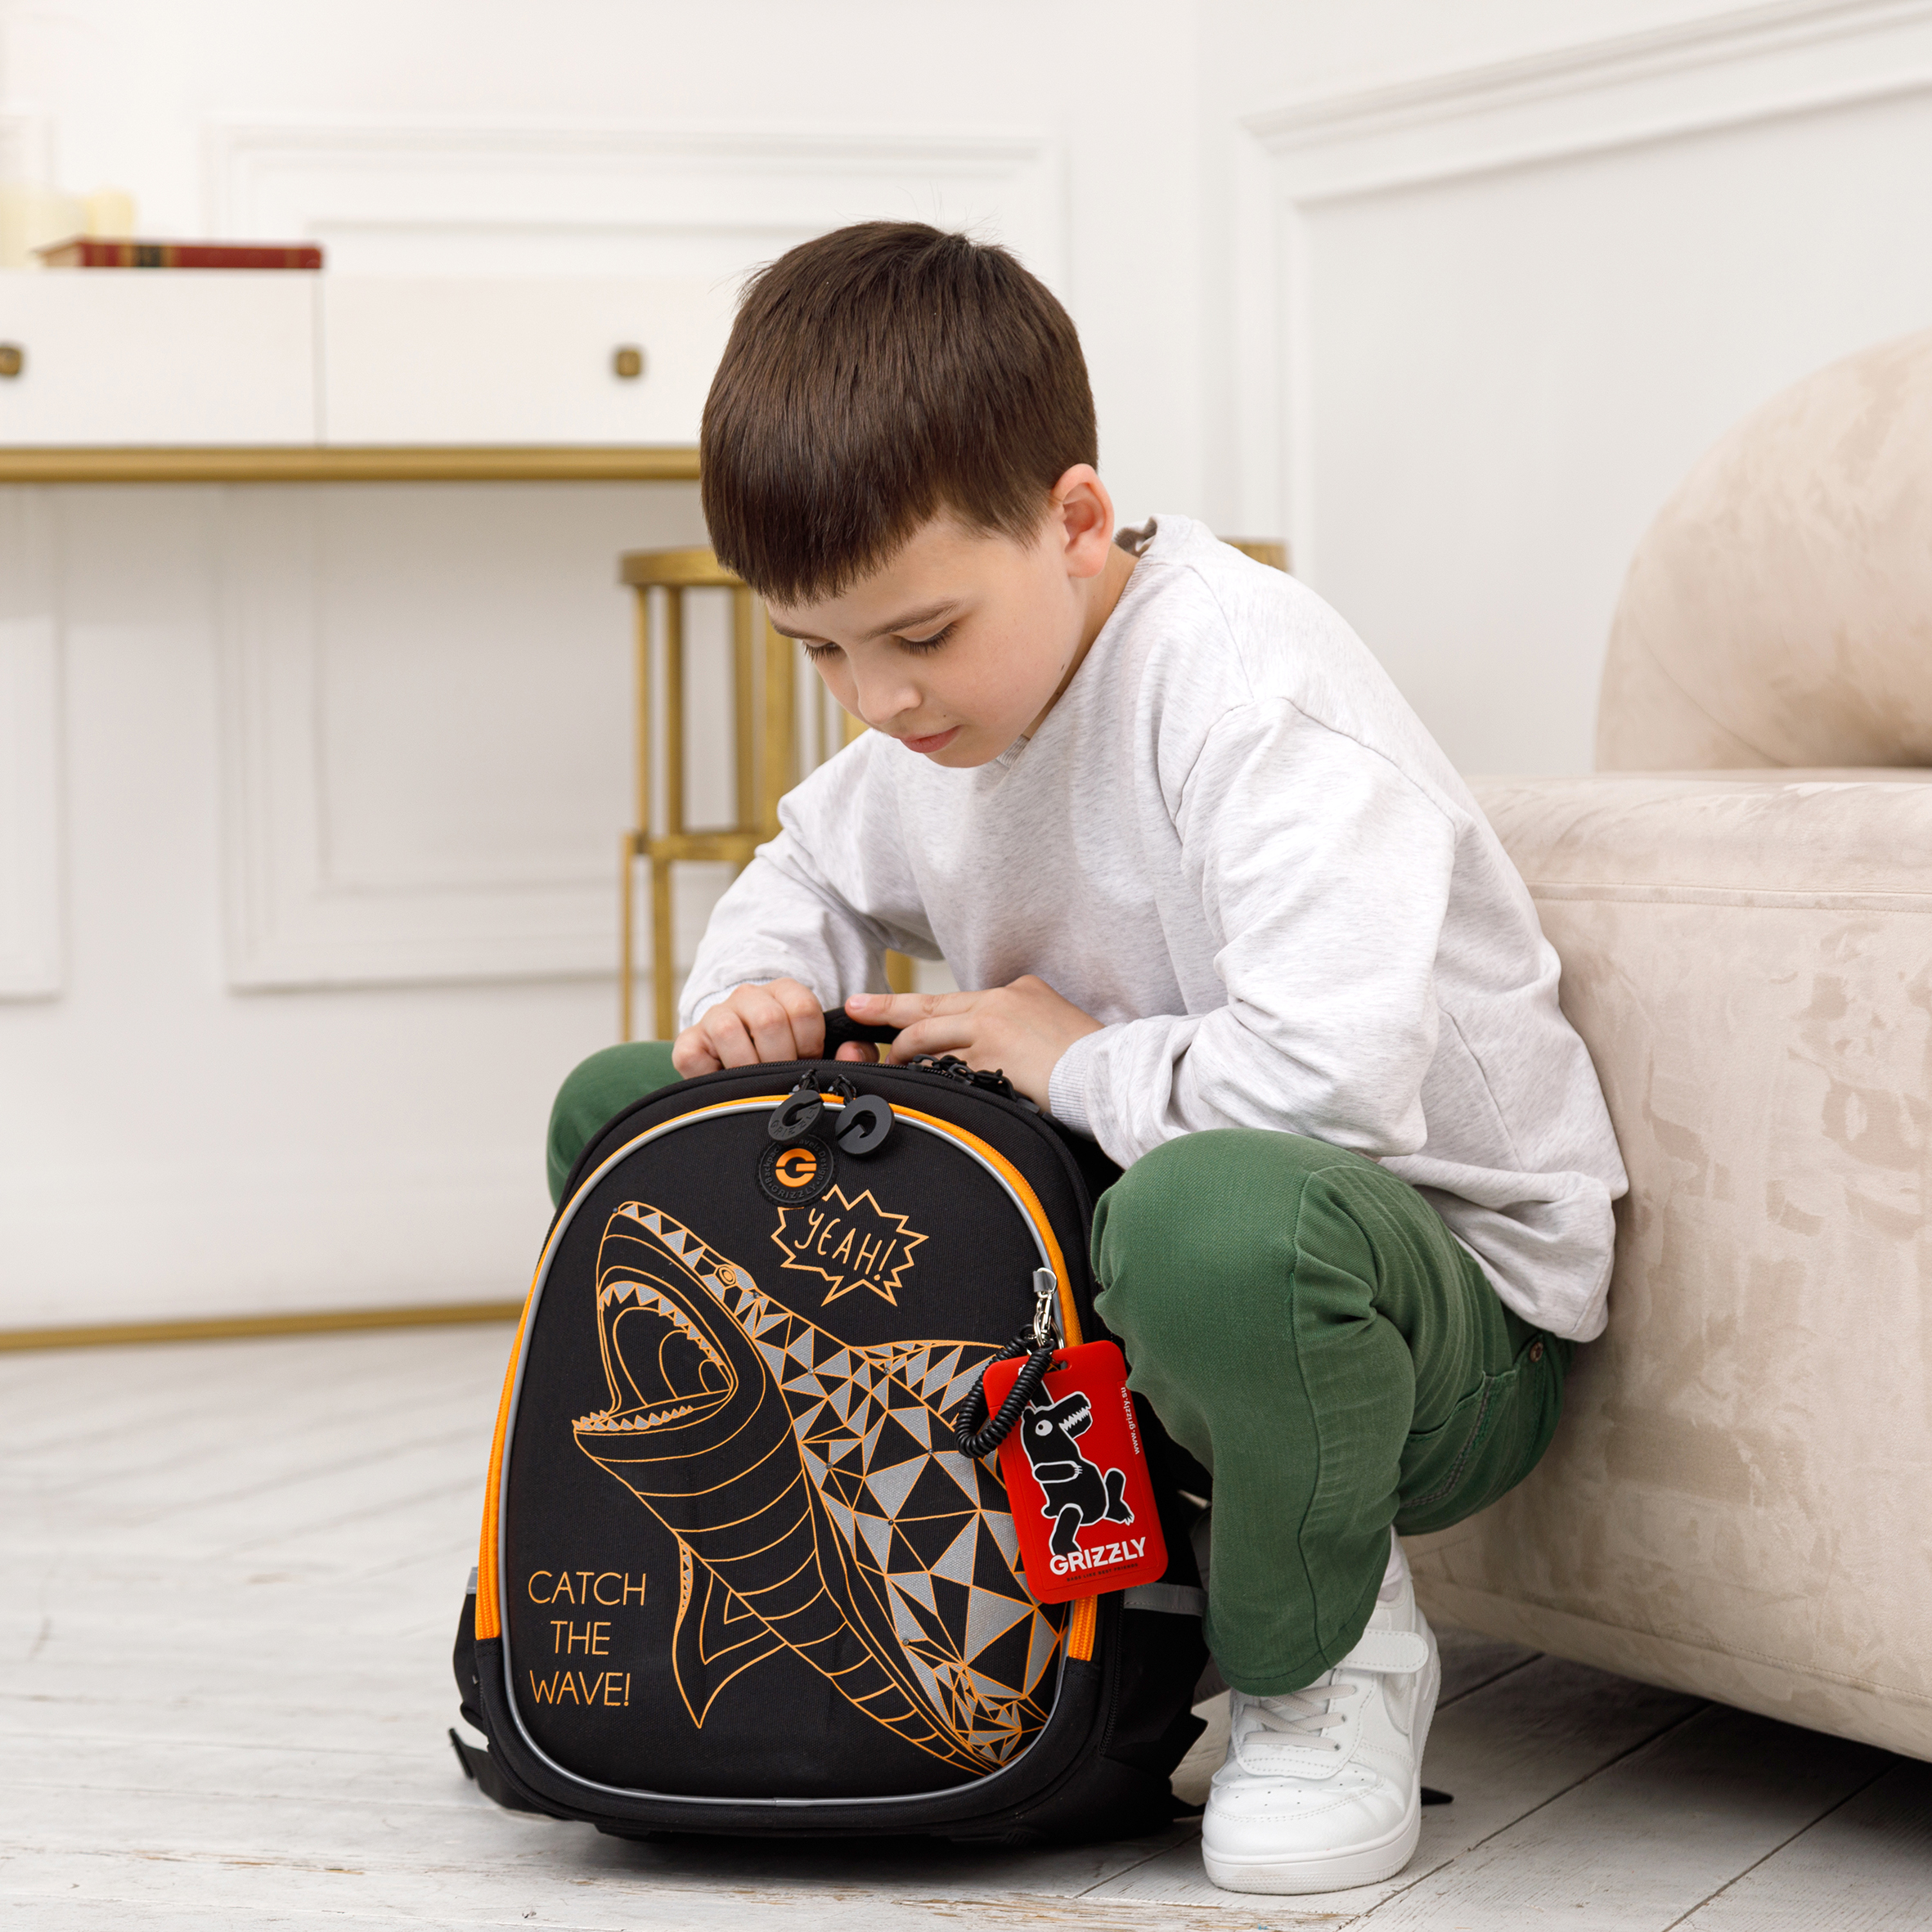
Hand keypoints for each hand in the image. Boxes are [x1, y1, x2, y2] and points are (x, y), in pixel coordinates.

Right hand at [673, 978, 866, 1076]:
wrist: (741, 1062)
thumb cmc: (789, 1059)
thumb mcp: (823, 1051)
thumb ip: (852, 1052)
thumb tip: (852, 1052)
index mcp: (783, 991)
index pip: (803, 1008)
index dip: (810, 1044)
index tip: (808, 1062)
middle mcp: (747, 996)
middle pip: (769, 1020)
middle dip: (781, 1060)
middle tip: (782, 1079)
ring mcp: (715, 1015)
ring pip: (730, 1031)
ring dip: (748, 1067)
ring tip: (756, 1084)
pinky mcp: (688, 1041)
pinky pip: (695, 1055)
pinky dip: (713, 1075)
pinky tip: (728, 1084)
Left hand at [842, 976, 1101, 1111]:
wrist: (1110, 1073)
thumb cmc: (1088, 1059)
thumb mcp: (1052, 1021)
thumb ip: (1017, 1023)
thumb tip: (991, 1043)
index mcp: (1016, 991)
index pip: (953, 1000)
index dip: (913, 1004)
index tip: (879, 1003)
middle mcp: (999, 1003)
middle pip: (929, 1008)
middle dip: (886, 1011)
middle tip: (855, 1010)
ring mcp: (991, 1029)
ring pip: (928, 1037)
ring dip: (902, 1052)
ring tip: (887, 1063)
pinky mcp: (990, 1057)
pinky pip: (943, 1067)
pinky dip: (924, 1074)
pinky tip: (910, 1081)